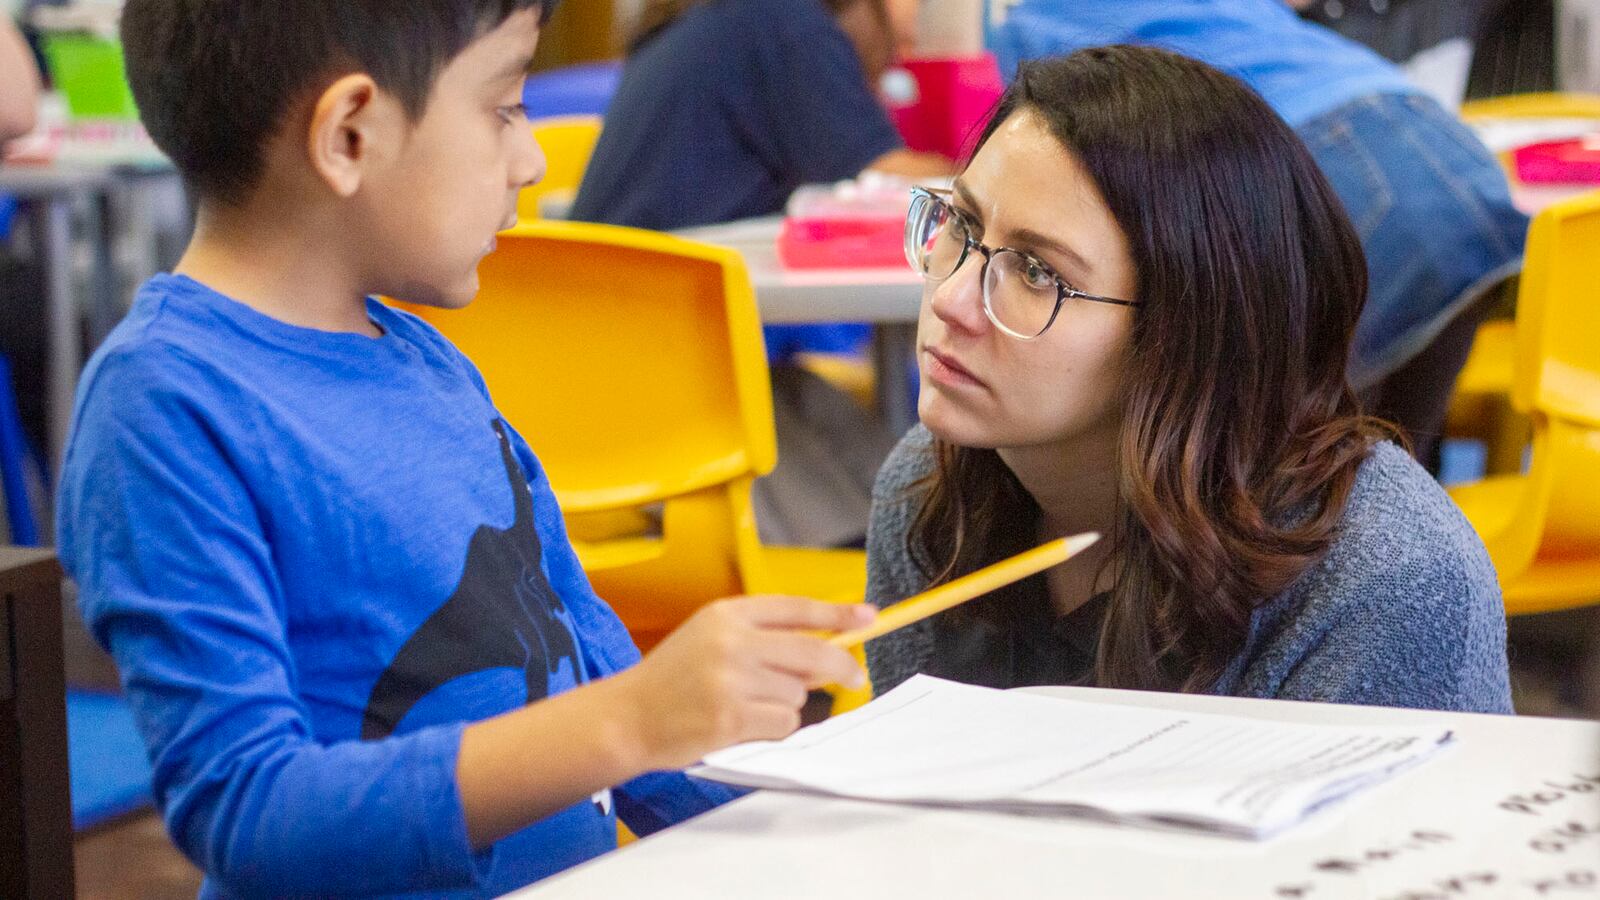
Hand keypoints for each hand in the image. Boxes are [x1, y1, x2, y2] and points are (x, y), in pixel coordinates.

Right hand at [616, 597, 874, 769]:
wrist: (628, 717)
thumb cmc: (673, 680)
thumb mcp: (711, 639)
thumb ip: (763, 639)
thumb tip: (827, 650)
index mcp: (726, 613)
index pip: (796, 608)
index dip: (838, 612)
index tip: (869, 616)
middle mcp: (730, 641)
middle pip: (812, 652)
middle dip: (842, 666)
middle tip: (856, 676)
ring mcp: (731, 680)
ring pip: (798, 694)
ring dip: (785, 705)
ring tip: (745, 705)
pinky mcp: (731, 718)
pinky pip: (783, 723)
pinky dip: (772, 728)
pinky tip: (740, 724)